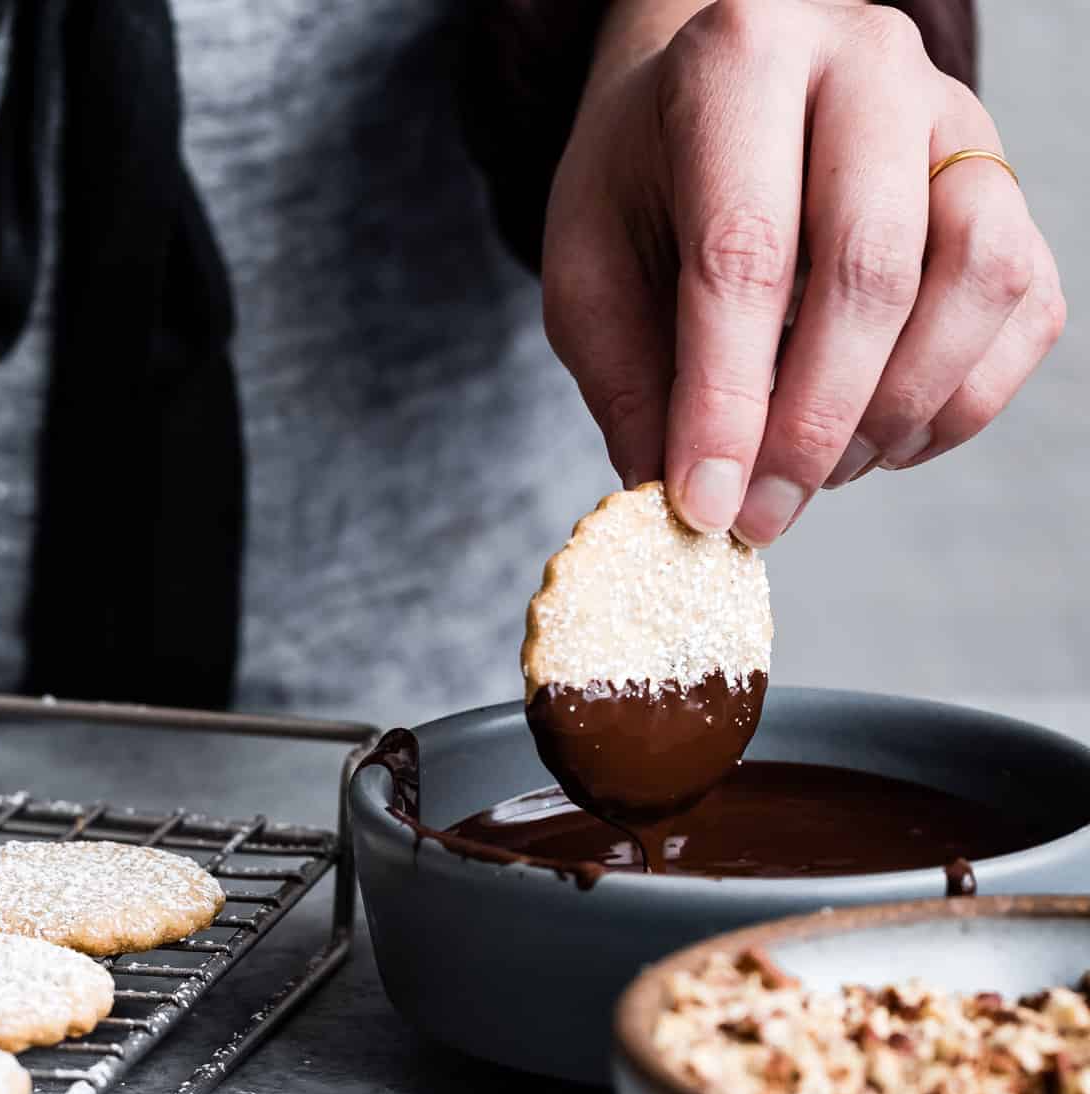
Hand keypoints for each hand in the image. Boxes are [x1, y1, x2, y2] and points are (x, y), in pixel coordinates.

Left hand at [543, 0, 1065, 542]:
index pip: (745, 252)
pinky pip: (1023, 312)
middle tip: (760, 514)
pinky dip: (958, 405)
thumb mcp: (590, 266)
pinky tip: (881, 436)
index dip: (727, 400)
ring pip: (976, 282)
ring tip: (822, 467)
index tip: (706, 504)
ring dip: (899, 411)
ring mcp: (956, 120)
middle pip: (871, 268)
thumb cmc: (651, 184)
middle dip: (812, 425)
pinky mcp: (1006, 187)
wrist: (727, 101)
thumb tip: (675, 501)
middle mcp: (867, 64)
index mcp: (742, 58)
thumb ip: (626, 381)